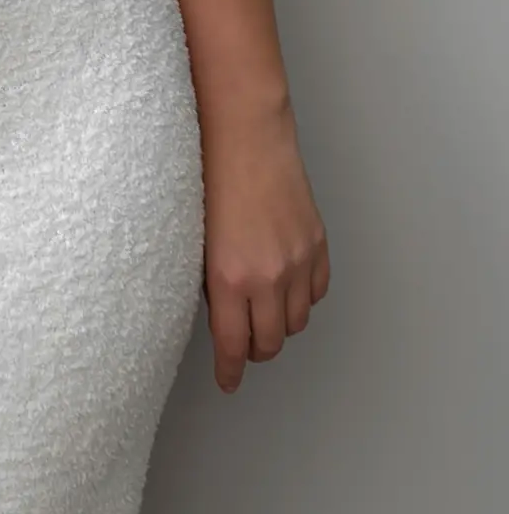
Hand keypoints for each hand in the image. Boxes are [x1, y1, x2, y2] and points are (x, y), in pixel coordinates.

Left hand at [200, 99, 329, 393]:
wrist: (244, 133)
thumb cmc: (209, 174)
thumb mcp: (195, 237)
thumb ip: (210, 280)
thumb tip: (219, 312)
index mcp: (229, 277)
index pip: (234, 345)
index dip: (231, 370)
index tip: (228, 380)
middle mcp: (268, 276)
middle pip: (270, 343)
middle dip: (255, 350)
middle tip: (243, 344)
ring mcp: (298, 261)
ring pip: (297, 322)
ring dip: (280, 324)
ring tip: (263, 310)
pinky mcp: (317, 244)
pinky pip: (316, 292)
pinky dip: (303, 296)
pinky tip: (287, 285)